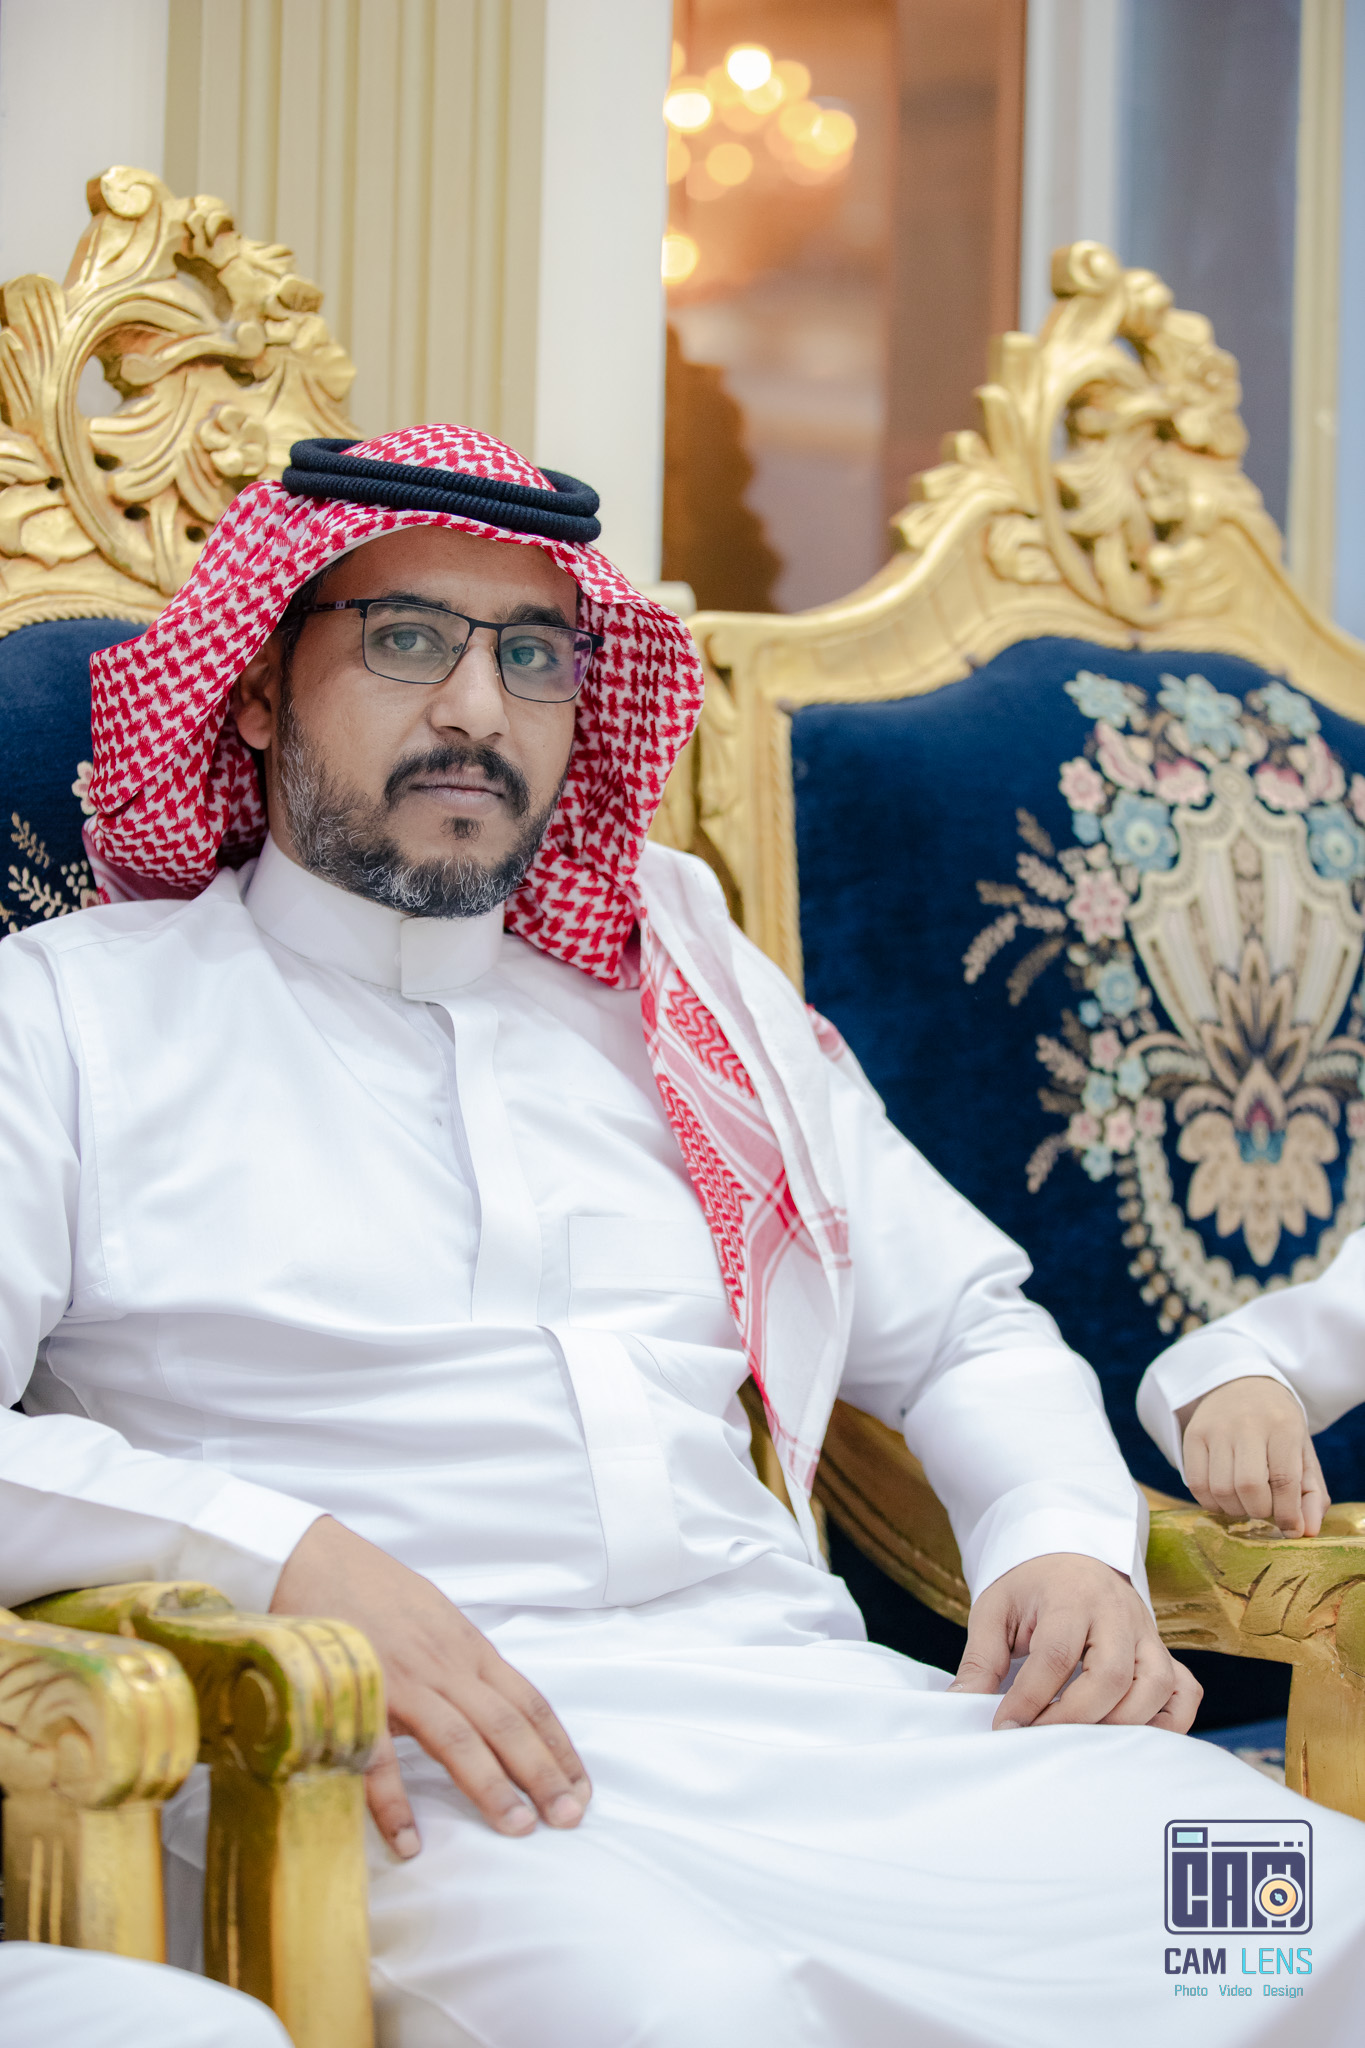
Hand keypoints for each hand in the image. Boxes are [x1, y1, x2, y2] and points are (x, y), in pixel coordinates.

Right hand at [270, 1515, 590, 1855]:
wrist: (313, 1557)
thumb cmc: (374, 1589)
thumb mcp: (435, 1616)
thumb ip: (462, 1660)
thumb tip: (490, 1700)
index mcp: (467, 1647)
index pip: (528, 1701)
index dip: (558, 1746)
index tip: (581, 1786)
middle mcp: (445, 1665)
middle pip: (506, 1723)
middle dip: (542, 1773)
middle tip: (569, 1819)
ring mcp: (402, 1679)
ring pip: (458, 1738)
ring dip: (490, 1786)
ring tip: (517, 1829)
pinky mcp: (357, 1694)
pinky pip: (377, 1755)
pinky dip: (394, 1801)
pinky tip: (409, 1841)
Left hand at [948, 1551, 1200, 1732]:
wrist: (1069, 1555)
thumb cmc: (1030, 1587)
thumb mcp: (995, 1610)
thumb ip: (981, 1659)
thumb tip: (959, 1706)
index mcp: (1071, 1596)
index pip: (1056, 1654)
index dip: (1030, 1699)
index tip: (1005, 1726)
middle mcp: (1118, 1613)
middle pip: (1113, 1675)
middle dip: (1075, 1718)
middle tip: (1040, 1737)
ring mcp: (1147, 1633)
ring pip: (1156, 1686)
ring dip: (1121, 1724)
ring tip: (1081, 1741)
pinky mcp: (1163, 1652)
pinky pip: (1185, 1691)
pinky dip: (1170, 1721)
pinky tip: (1134, 1739)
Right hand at [1178, 1376, 1327, 1535]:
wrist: (1243, 1385)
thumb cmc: (1278, 1427)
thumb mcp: (1302, 1452)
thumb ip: (1311, 1493)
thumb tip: (1307, 1531)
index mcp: (1283, 1425)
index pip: (1284, 1479)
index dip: (1288, 1514)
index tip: (1291, 1530)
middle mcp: (1247, 1423)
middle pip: (1248, 1486)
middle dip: (1259, 1511)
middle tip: (1265, 1510)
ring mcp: (1215, 1428)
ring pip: (1220, 1488)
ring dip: (1235, 1509)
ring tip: (1245, 1503)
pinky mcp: (1192, 1435)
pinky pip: (1196, 1484)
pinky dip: (1211, 1503)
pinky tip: (1225, 1498)